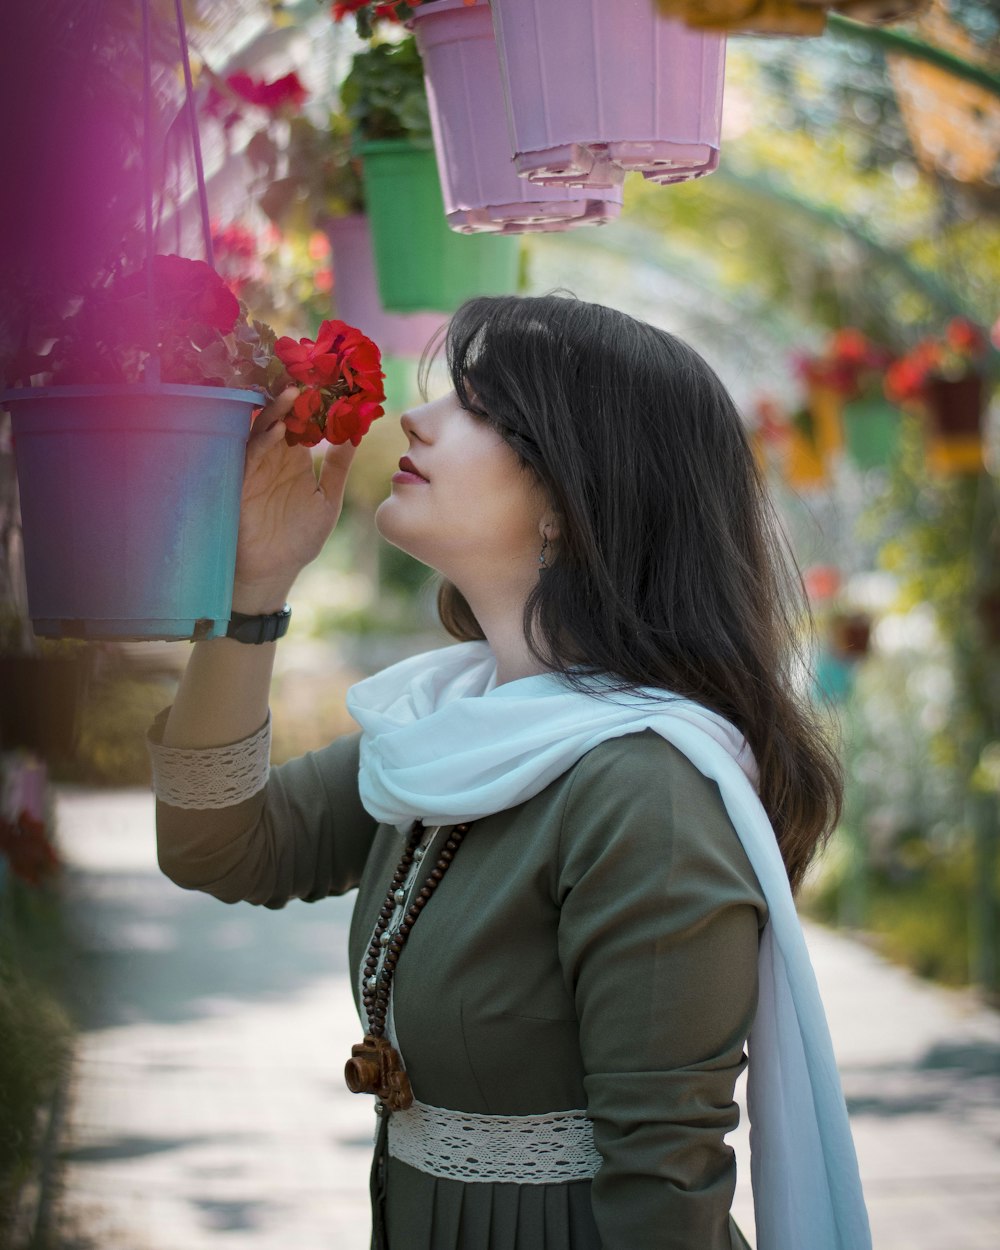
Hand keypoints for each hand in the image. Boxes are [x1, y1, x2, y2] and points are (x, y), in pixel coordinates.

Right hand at [232, 387, 356, 612]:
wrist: (272, 571)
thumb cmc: (299, 537)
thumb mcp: (328, 499)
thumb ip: (339, 467)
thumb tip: (357, 433)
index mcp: (297, 457)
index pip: (306, 420)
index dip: (316, 400)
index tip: (332, 378)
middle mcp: (276, 455)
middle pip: (282, 415)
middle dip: (293, 393)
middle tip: (308, 371)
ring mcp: (257, 466)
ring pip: (264, 428)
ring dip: (276, 410)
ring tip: (294, 391)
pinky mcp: (242, 482)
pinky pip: (250, 454)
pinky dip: (261, 439)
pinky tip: (276, 428)